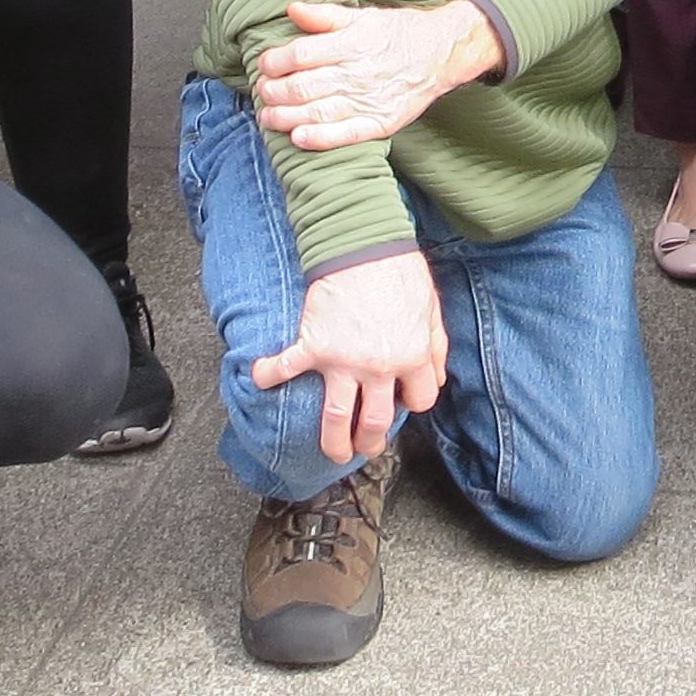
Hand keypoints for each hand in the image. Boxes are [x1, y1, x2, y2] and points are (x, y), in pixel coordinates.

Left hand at [252, 0, 501, 148]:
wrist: (440, 53)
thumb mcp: (363, 16)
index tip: (265, 64)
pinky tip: (298, 137)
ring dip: (287, 117)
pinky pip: (346, 134)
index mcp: (354, 42)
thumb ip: (325, 16)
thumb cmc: (396, 33)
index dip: (277, 61)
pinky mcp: (381, 122)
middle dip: (275, 91)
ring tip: (268, 116)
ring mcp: (371, 100)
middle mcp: (361, 72)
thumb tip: (292, 9)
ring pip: (319, 112)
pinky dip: (320, 138)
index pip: (303, 54)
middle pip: (305, 86)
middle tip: (262, 91)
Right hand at [255, 249, 446, 466]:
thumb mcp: (432, 308)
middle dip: (371, 442)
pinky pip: (286, 368)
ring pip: (336, 418)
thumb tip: (436, 377)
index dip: (412, 403)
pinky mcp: (314, 346)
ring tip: (334, 453)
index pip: (419, 400)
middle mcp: (379, 367)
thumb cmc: (401, 270)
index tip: (402, 402)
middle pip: (375, 421)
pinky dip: (268, 374)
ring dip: (334, 442)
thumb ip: (436, 346)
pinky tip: (259, 380)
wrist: (365, 242)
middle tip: (366, 448)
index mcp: (412, 357)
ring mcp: (343, 361)